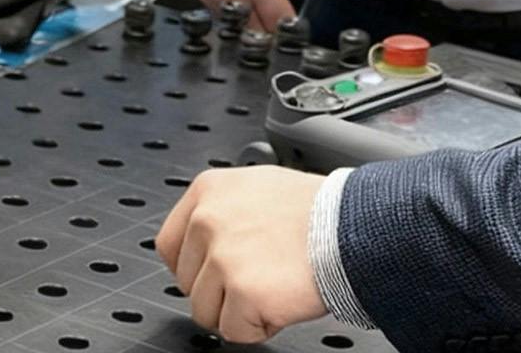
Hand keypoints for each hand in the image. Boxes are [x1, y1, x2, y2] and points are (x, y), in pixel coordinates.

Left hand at [156, 167, 329, 343]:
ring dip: (237, 310)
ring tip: (272, 286)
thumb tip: (206, 241)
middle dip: (220, 290)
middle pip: (187, 282)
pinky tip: (280, 301)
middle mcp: (207, 220)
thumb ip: (224, 211)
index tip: (216, 273)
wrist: (351, 226)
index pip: (168, 245)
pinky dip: (257, 327)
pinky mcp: (241, 292)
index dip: (194, 267)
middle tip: (259, 276)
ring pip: (205, 311)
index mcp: (208, 191)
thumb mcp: (258, 188)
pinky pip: (233, 331)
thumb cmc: (318, 211)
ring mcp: (221, 257)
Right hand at [182, 0, 328, 29]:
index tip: (298, 29)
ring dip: (249, 22)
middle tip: (281, 26)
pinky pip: (218, 12)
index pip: (279, 22)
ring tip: (260, 12)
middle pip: (256, 32)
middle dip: (271, 31)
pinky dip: (231, 9)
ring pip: (236, 25)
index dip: (292, 29)